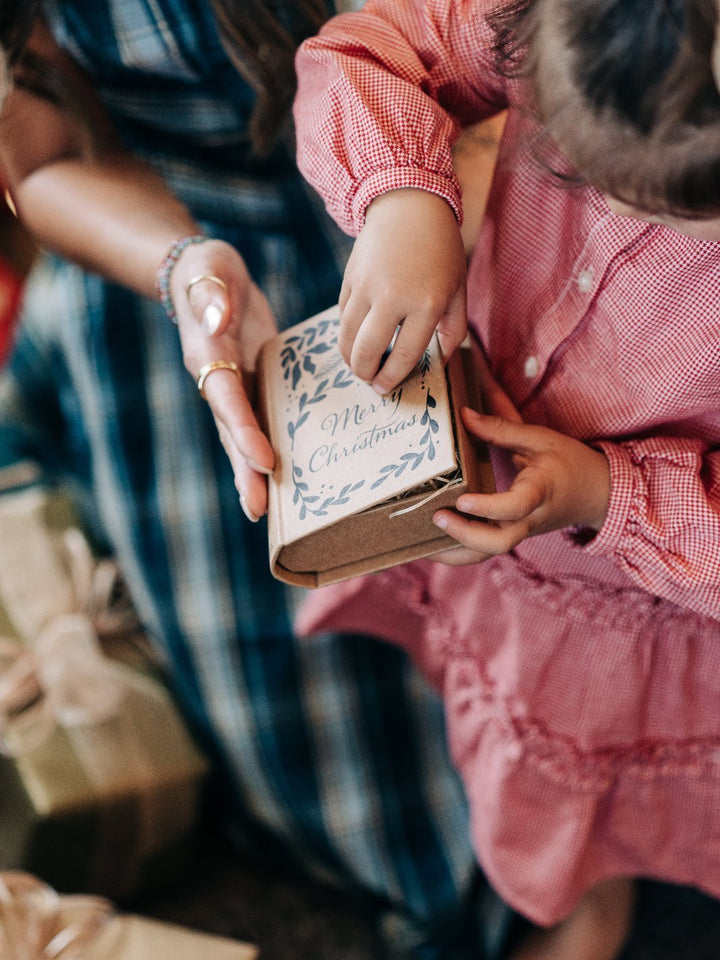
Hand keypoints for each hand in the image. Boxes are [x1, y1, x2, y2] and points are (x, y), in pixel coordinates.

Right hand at [169, 238, 276, 521]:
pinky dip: (267, 451)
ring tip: (268, 512)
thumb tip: (217, 317)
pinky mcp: (251, 387)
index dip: (243, 431)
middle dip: (244, 471)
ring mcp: (233, 389)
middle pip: (231, 433)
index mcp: (207, 355)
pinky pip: (260, 424)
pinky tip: (285, 479)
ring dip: (254, 474)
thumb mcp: (209, 268)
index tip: (263, 459)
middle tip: (258, 510)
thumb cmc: (208, 269)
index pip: (227, 399)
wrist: (207, 275)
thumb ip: (212, 292)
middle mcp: (217, 381)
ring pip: (243, 438)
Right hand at [338, 189, 466, 393]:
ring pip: (347, 337)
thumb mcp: (458, 289)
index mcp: (426, 303)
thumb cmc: (440, 251)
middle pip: (367, 351)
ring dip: (350, 358)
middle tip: (369, 381)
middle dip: (365, 374)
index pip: (404, 355)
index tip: (385, 388)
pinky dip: (347, 332)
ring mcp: (367, 287)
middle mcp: (393, 296)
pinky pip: (342, 316)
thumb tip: (438, 362)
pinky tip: (356, 337)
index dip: (392, 378)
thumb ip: (453, 329)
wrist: (409, 206)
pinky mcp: (350, 278)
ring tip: (359, 365)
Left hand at [431, 407, 610, 564]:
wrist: (597, 493)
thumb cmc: (569, 462)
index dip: (488, 507)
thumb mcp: (540, 438)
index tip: (462, 500)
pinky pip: (484, 551)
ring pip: (488, 554)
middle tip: (437, 517)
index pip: (515, 507)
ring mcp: (520, 532)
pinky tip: (432, 546)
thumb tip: (463, 415)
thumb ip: (501, 428)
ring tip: (423, 544)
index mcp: (540, 491)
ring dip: (455, 553)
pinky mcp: (512, 536)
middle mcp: (529, 519)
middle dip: (465, 535)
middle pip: (499, 543)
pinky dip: (458, 553)